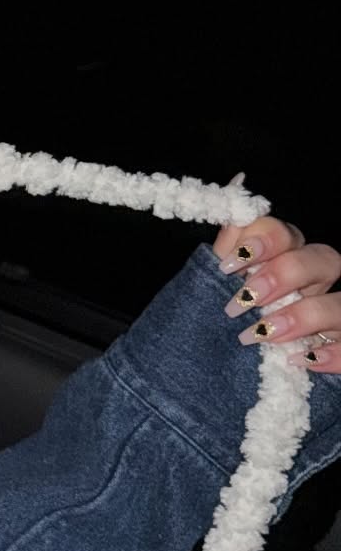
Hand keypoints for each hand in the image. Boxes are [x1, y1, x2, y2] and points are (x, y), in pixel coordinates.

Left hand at [212, 179, 340, 371]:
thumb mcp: (221, 282)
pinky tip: (301, 359)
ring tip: (263, 332)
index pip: (287, 233)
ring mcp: (336, 314)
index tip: (228, 264)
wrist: (226, 367)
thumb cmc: (230, 317)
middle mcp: (319, 280)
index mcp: (288, 256)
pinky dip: (331, 355)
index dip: (262, 242)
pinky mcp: (340, 347)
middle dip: (284, 275)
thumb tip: (236, 184)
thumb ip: (230, 244)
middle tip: (243, 299)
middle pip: (324, 259)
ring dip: (305, 316)